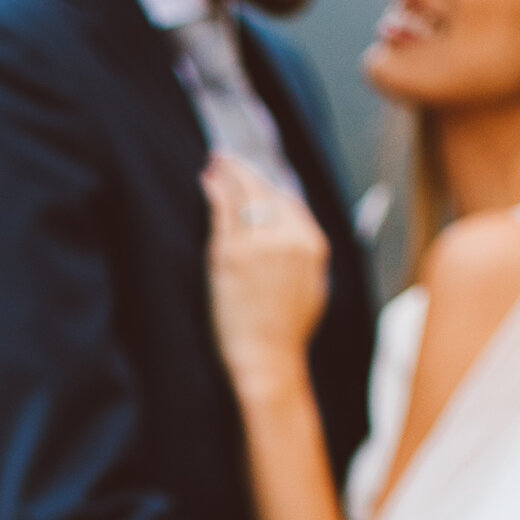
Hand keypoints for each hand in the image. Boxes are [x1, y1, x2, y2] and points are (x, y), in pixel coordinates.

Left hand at [204, 160, 329, 405]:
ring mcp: (260, 242)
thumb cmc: (286, 333)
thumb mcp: (312, 289)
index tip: (256, 180)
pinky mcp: (232, 253)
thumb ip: (304, 255)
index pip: (290, 201)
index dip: (270, 188)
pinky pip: (223, 210)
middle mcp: (289, 237)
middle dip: (246, 172)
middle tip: (228, 160)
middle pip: (266, 191)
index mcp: (313, 244)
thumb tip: (293, 234)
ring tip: (215, 163)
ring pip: (244, 193)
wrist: (268, 359)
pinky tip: (206, 181)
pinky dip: (214, 191)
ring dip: (228, 173)